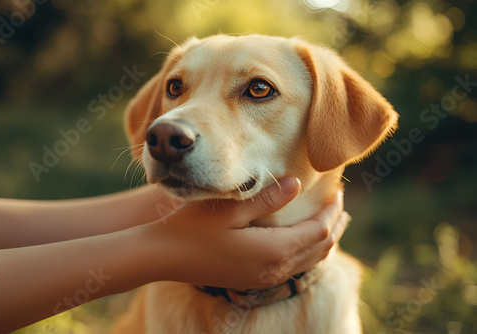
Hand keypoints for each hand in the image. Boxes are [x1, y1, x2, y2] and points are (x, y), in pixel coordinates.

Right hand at [145, 176, 348, 288]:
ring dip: (323, 240)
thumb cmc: (193, 228)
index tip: (337, 192)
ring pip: (309, 261)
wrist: (164, 257)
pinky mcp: (252, 279)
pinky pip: (293, 268)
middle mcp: (273, 270)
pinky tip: (302, 240)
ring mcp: (262, 278)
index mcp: (273, 251)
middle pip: (319, 249)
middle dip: (334, 226)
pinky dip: (307, 252)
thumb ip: (267, 197)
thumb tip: (297, 183)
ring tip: (331, 222)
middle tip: (340, 205)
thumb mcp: (231, 208)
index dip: (331, 212)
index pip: (318, 231)